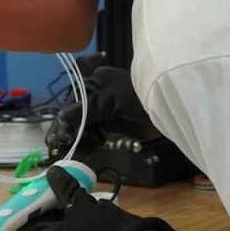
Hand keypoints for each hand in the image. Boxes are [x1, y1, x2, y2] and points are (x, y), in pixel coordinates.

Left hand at [16, 166, 178, 230]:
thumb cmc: (101, 225)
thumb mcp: (80, 202)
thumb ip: (63, 187)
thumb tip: (51, 172)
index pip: (25, 228)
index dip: (26, 209)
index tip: (35, 193)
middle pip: (42, 228)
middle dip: (46, 207)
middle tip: (52, 188)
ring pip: (58, 230)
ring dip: (60, 212)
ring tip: (68, 192)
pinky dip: (72, 220)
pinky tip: (81, 204)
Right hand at [46, 66, 161, 159]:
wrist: (168, 111)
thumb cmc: (139, 99)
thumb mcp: (112, 100)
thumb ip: (88, 108)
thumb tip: (62, 117)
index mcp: (96, 81)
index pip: (74, 99)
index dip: (67, 116)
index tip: (61, 133)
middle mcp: (97, 94)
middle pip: (77, 112)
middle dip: (70, 129)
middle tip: (62, 145)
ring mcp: (104, 110)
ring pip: (84, 124)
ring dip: (79, 137)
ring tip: (75, 149)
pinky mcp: (112, 124)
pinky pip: (95, 132)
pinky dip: (90, 141)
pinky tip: (88, 149)